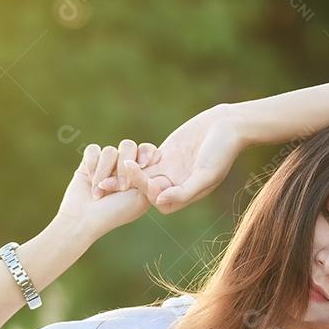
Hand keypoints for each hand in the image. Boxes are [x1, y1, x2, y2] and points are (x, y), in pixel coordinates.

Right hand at [55, 139, 160, 241]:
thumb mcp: (141, 196)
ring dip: (104, 172)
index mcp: (141, 174)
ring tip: (100, 192)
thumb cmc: (115, 212)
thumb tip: (156, 154)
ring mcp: (106, 164)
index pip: (148, 151)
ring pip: (110, 150)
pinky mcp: (89, 162)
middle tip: (122, 187)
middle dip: (124, 168)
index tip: (143, 164)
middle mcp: (124, 167)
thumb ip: (150, 175)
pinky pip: (93, 150)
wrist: (85, 219)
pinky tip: (90, 181)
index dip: (147, 152)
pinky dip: (92, 166)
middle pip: (129, 146)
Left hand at [95, 104, 247, 213]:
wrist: (228, 125)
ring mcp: (169, 169)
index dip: (143, 195)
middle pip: (145, 190)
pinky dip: (130, 158)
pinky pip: (143, 160)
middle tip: (102, 185)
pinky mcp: (164, 154)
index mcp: (186, 193)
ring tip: (101, 171)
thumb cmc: (222, 151)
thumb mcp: (205, 174)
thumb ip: (184, 191)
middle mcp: (175, 184)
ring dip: (122, 174)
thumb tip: (160, 202)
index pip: (158, 201)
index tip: (130, 184)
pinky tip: (114, 154)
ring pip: (141, 175)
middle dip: (125, 187)